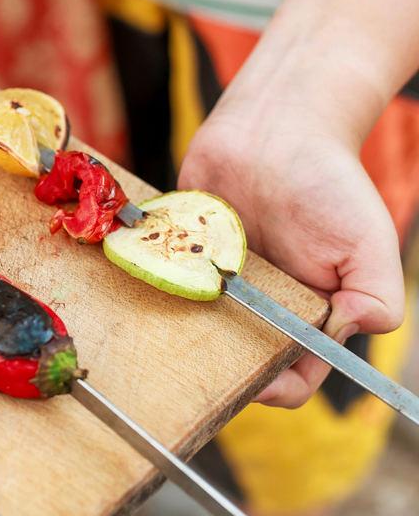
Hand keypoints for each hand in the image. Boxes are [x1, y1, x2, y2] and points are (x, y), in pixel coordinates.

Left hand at [178, 85, 403, 408]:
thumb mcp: (370, 240)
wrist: (276, 125)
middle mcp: (259, 306)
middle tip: (202, 355)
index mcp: (308, 315)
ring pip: (191, 328)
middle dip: (219, 366)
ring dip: (178, 330)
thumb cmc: (329, 181)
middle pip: (234, 360)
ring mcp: (215, 282)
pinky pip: (159, 280)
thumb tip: (354, 328)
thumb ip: (375, 293)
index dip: (276, 389)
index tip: (256, 384)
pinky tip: (141, 280)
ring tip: (169, 323)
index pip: (292, 376)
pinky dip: (148, 283)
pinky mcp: (179, 253)